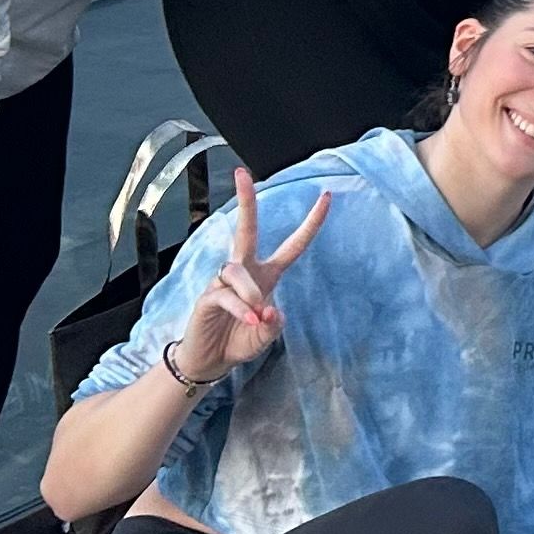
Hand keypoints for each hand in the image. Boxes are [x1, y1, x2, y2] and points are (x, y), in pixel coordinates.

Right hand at [172, 171, 330, 385]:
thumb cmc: (240, 340)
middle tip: (242, 173)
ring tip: (257, 318)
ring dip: (252, 294)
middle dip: (245, 201)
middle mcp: (245, 272)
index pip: (293, 245)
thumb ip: (275, 324)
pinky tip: (250, 320)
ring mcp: (223, 283)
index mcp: (267, 275)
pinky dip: (241, 309)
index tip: (326, 196)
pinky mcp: (207, 297)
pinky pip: (226, 295)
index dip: (311, 223)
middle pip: (246, 229)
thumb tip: (268, 311)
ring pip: (238, 271)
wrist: (210, 361)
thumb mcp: (267, 335)